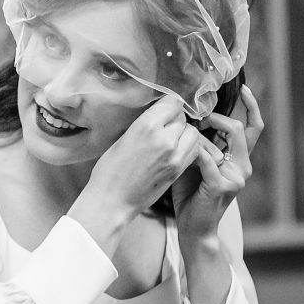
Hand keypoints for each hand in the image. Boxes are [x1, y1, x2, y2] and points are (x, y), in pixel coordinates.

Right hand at [88, 95, 200, 219]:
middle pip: (183, 118)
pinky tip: (175, 152)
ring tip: (171, 139)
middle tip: (164, 127)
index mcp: (146, 126)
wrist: (112, 200)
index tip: (163, 109)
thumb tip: (158, 115)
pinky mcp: (178, 170)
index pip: (172, 102)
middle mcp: (164, 139)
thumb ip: (145, 124)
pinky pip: (193, 150)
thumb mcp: (124, 138)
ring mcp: (174, 156)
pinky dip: (188, 147)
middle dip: (175, 120)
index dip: (168, 105)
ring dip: (184, 134)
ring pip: (193, 133)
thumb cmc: (110, 170)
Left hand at [172, 86, 263, 244]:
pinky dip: (196, 152)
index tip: (245, 89)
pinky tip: (186, 152)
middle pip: (240, 130)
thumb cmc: (191, 192)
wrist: (193, 226)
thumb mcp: (196, 159)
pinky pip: (208, 159)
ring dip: (201, 138)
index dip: (252, 106)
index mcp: (239, 158)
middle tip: (201, 117)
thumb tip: (188, 113)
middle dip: (219, 118)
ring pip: (223, 142)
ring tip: (186, 141)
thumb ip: (199, 139)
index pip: (253, 127)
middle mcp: (243, 166)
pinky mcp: (222, 187)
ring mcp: (236, 178)